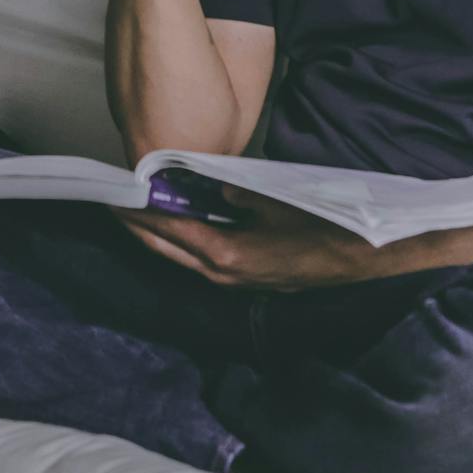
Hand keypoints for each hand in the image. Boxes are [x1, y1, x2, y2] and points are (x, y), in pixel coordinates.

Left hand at [107, 185, 381, 289]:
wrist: (356, 258)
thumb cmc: (319, 228)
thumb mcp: (274, 200)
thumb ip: (237, 194)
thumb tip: (214, 190)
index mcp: (225, 253)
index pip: (168, 230)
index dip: (140, 213)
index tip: (117, 197)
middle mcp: (222, 274)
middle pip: (166, 251)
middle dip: (139, 228)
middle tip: (117, 205)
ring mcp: (235, 282)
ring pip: (184, 259)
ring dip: (161, 238)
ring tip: (143, 215)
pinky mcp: (248, 280)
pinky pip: (204, 263)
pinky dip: (186, 245)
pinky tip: (185, 230)